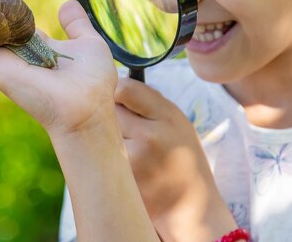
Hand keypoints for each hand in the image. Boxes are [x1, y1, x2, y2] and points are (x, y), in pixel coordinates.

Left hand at [114, 77, 236, 240]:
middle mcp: (151, 136)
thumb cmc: (180, 157)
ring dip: (104, 134)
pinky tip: (119, 163)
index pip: (125, 88)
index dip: (115, 91)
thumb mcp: (177, 123)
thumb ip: (149, 102)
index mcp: (168, 116)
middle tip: (122, 126)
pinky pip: (101, 154)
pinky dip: (104, 155)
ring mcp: (134, 159)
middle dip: (108, 113)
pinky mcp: (122, 178)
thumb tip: (111, 83)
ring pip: (101, 131)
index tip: (116, 98)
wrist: (190, 207)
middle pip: (108, 108)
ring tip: (126, 146)